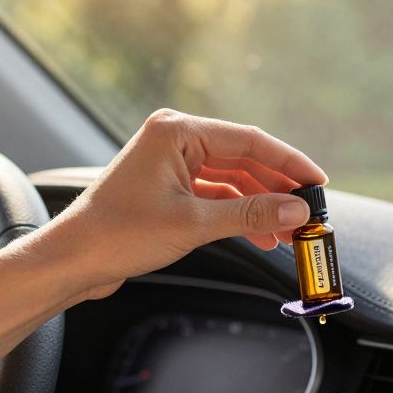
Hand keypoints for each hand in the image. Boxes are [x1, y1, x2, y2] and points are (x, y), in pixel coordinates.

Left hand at [43, 109, 327, 300]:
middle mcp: (174, 138)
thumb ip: (250, 214)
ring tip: (290, 233)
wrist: (73, 261)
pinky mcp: (169, 187)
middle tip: (309, 214)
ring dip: (261, 205)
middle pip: (244, 158)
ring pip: (232, 179)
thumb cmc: (118, 235)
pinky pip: (216, 194)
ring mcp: (171, 162)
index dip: (289, 163)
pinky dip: (239, 213)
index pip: (249, 140)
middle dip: (278, 189)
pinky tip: (262, 234)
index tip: (319, 183)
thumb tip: (297, 211)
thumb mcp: (194, 224)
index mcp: (176, 130)